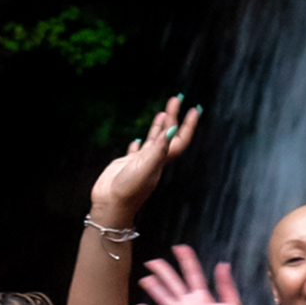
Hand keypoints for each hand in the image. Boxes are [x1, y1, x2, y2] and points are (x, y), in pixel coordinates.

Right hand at [92, 95, 199, 227]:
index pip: (179, 140)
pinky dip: (137, 145)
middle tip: (175, 99)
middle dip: (173, 117)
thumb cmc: (129, 190)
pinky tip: (137, 141)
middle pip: (168, 136)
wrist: (111, 206)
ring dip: (159, 127)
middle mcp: (153, 161)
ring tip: (162, 113)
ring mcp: (140, 163)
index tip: (194, 108)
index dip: (188, 125)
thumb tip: (172, 131)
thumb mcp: (145, 168)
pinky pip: (135, 153)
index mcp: (161, 161)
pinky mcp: (126, 166)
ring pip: (153, 142)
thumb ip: (158, 150)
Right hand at [130, 239, 244, 304]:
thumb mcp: (232, 302)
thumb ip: (226, 284)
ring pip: (164, 297)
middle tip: (153, 261)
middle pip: (173, 282)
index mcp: (202, 296)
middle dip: (163, 271)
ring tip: (145, 278)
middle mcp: (189, 303)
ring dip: (154, 288)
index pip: (192, 273)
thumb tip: (223, 264)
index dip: (186, 260)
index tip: (180, 248)